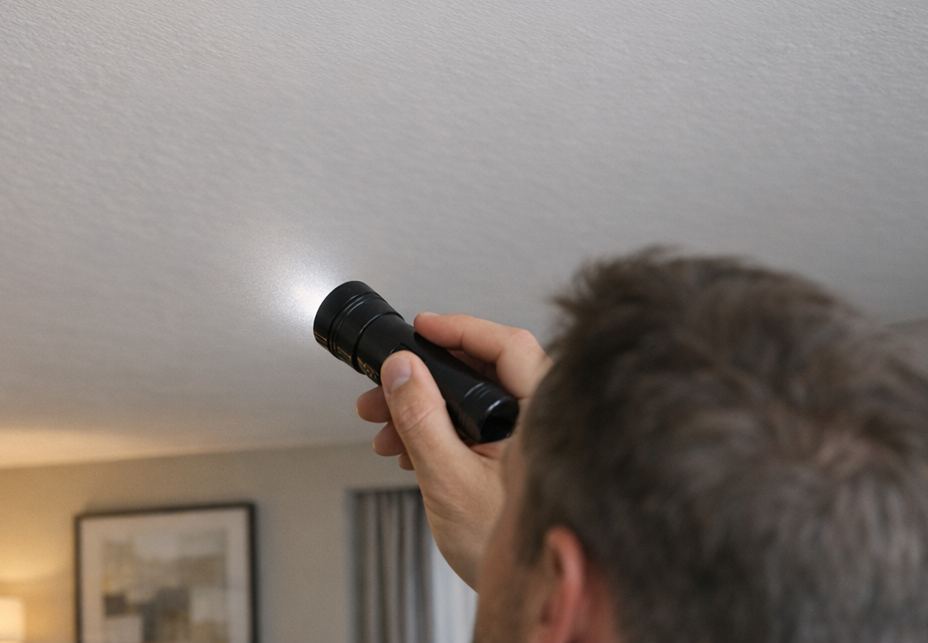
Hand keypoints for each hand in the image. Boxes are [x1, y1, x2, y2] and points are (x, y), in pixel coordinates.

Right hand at [355, 314, 550, 586]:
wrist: (525, 599)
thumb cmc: (503, 548)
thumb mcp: (448, 478)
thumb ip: (421, 419)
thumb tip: (401, 369)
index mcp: (542, 417)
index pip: (507, 346)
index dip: (460, 329)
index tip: (422, 327)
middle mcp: (542, 423)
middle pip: (484, 372)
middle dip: (426, 377)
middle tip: (386, 384)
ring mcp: (530, 443)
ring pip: (475, 403)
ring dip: (424, 409)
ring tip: (385, 428)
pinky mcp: (517, 461)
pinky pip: (478, 428)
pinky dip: (441, 432)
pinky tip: (409, 450)